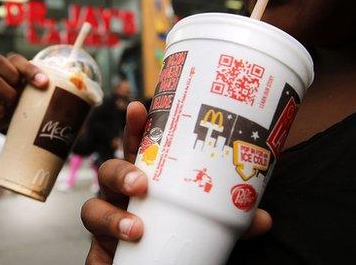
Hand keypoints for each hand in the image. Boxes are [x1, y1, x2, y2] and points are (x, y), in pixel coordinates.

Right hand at [0, 53, 48, 137]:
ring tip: (12, 104)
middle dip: (12, 77)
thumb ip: (38, 88)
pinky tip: (2, 114)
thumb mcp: (26, 94)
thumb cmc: (14, 104)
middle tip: (20, 92)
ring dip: (6, 93)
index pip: (15, 59)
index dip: (29, 69)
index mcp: (8, 67)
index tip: (43, 83)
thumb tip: (68, 93)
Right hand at [80, 102, 272, 263]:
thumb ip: (233, 220)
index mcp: (147, 180)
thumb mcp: (208, 225)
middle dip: (120, 171)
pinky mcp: (102, 247)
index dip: (135, 127)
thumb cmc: (179, 239)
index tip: (139, 108)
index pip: (137, 148)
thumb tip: (262, 218)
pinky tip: (127, 241)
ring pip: (93, 205)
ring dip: (110, 214)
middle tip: (141, 183)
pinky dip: (108, 238)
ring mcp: (109, 220)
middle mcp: (122, 197)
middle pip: (108, 171)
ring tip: (135, 227)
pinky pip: (95, 240)